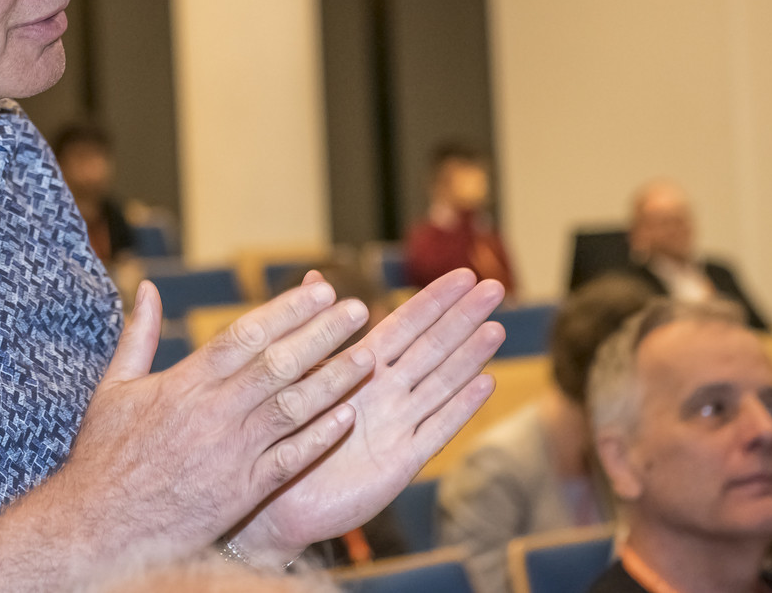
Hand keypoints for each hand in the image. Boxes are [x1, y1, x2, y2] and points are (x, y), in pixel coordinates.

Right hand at [42, 274, 377, 572]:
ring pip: (293, 407)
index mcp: (184, 382)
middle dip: (323, 334)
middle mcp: (214, 413)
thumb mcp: (113, 386)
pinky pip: (291, 459)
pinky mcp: (242, 491)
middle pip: (279, 364)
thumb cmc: (105, 455)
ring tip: (368, 356)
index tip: (320, 291)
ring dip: (334, 380)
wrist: (101, 527)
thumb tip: (146, 287)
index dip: (287, 310)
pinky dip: (320, 436)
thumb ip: (137, 334)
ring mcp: (232, 453)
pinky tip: (349, 416)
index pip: (246, 334)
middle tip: (357, 310)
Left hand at [229, 268, 504, 564]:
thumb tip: (313, 276)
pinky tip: (484, 383)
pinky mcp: (401, 461)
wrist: (275, 497)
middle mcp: (385, 392)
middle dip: (463, 318)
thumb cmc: (281, 433)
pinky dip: (460, 406)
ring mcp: (397, 425)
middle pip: (432, 347)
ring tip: (496, 329)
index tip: (463, 274)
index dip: (434, 300)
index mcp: (359, 367)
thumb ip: (313, 328)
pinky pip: (436, 429)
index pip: (405, 324)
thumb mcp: (295, 373)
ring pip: (441, 383)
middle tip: (495, 288)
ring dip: (469, 356)